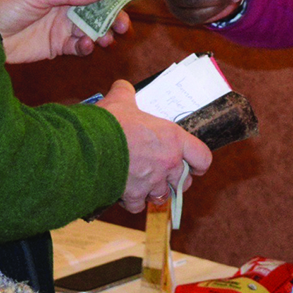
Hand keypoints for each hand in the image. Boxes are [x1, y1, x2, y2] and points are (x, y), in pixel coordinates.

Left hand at [0, 0, 131, 64]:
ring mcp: (62, 26)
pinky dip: (86, 47)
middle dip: (112, 17)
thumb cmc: (9, 7)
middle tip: (123, 26)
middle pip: (98, 10)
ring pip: (92, 29)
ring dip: (102, 34)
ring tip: (104, 40)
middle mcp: (66, 5)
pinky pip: (79, 46)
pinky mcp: (57, 45)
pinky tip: (84, 46)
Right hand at [96, 80, 211, 212]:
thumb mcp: (121, 100)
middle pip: (183, 182)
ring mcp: (152, 181)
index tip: (194, 165)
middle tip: (163, 174)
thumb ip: (126, 93)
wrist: (89, 147)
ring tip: (144, 184)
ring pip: (162, 195)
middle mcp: (168, 162)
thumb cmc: (110, 123)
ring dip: (154, 192)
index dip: (199, 163)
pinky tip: (126, 192)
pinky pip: (139, 205)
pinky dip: (134, 201)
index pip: (202, 156)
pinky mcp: (134, 195)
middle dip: (174, 181)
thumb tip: (122, 87)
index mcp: (173, 139)